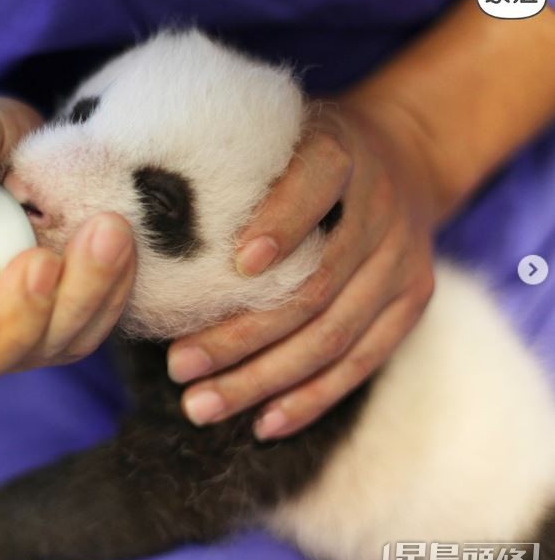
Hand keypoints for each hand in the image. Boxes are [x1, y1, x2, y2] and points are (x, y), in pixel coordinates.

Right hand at [0, 97, 135, 421]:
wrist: (27, 154)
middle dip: (18, 318)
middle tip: (44, 259)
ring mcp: (13, 333)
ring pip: (46, 348)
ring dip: (83, 297)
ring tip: (109, 231)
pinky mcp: (61, 323)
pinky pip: (89, 327)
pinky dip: (111, 291)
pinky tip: (123, 245)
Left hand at [168, 96, 438, 439]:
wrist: (404, 157)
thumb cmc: (308, 154)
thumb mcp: (280, 136)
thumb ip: (236, 170)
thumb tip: (146, 222)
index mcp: (342, 155)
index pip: (315, 187)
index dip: (281, 225)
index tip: (236, 267)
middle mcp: (381, 210)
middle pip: (315, 287)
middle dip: (243, 335)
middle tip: (179, 366)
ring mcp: (403, 261)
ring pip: (333, 336)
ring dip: (265, 379)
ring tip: (203, 405)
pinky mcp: (412, 300)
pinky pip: (363, 362)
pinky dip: (312, 397)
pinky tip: (266, 423)